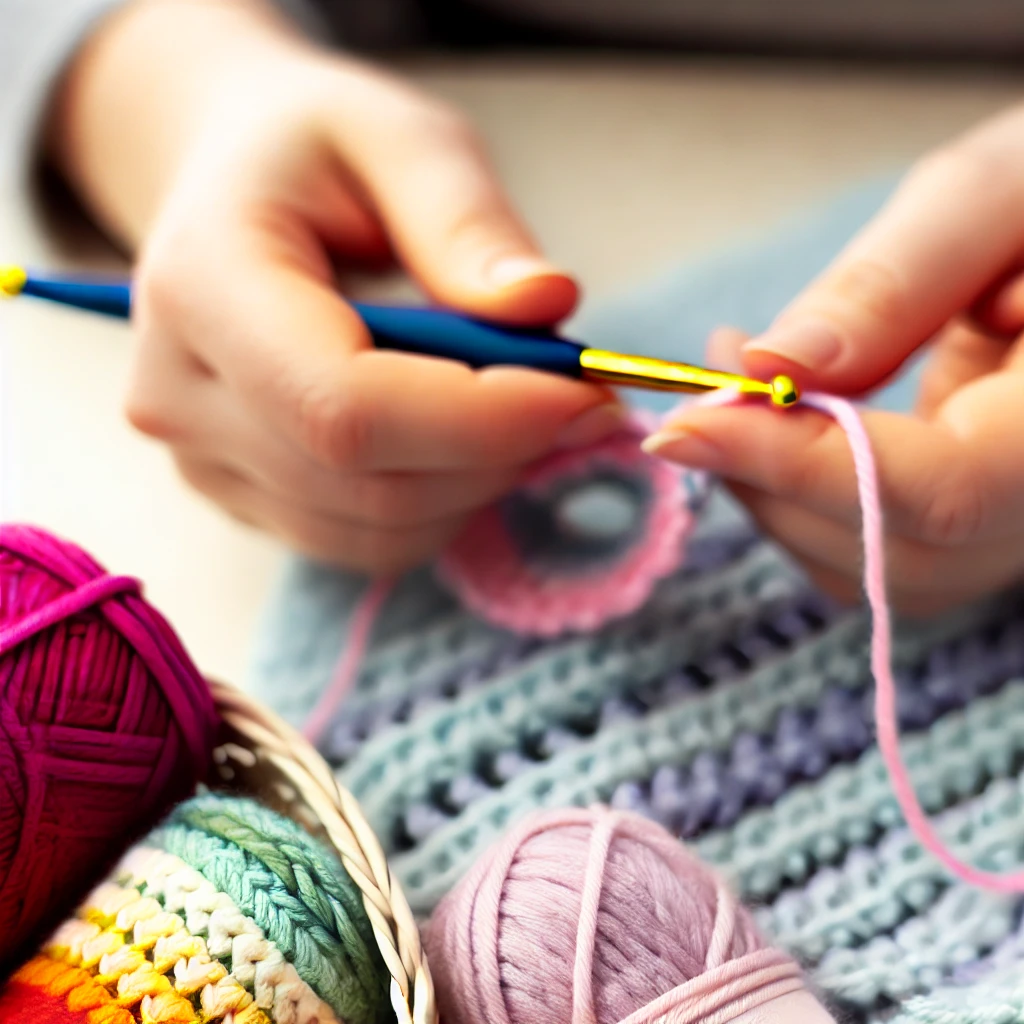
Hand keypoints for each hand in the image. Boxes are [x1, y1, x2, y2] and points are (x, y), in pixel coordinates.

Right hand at [50, 0, 617, 572]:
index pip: (343, 407)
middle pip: (371, 484)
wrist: (229, 190)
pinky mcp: (242, 497)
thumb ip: (466, 222)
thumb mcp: (397, 139)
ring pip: (382, 530)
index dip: (480, 419)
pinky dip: (444, 503)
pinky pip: (370, 543)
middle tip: (578, 393)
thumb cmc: (311, 152)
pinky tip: (460, 434)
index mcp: (203, 288)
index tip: (584, 394)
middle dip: (502, 450)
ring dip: (480, 479)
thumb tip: (548, 307)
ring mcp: (205, 461)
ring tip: (511, 398)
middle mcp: (181, 396)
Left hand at [644, 106, 1023, 614]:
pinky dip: (804, 487)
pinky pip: (880, 538)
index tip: (681, 430)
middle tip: (701, 391)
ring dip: (775, 490)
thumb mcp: (995, 196)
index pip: (942, 493)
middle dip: (770, 480)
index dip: (799, 469)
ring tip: (734, 385)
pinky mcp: (980, 510)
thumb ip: (892, 286)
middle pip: (896, 553)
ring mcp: (1017, 517)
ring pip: (877, 565)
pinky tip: (781, 412)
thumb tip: (769, 366)